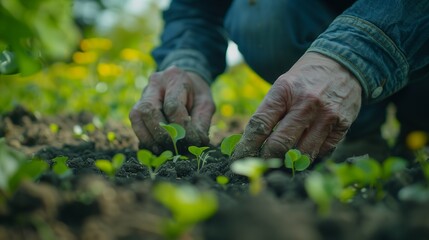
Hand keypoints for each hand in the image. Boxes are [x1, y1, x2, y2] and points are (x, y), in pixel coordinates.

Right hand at [129, 66, 214, 152]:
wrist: (186, 82)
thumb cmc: (197, 94)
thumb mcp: (205, 104)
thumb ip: (201, 123)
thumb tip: (197, 145)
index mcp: (175, 77)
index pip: (173, 106)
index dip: (182, 128)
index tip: (193, 143)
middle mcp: (155, 83)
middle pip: (150, 111)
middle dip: (163, 135)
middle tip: (178, 149)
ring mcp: (143, 94)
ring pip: (138, 117)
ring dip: (151, 138)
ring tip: (166, 151)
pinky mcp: (137, 106)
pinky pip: (136, 124)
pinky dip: (145, 139)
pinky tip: (157, 149)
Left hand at [231, 52, 361, 160]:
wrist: (342, 64)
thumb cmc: (304, 79)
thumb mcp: (282, 86)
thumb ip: (269, 112)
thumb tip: (253, 144)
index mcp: (284, 91)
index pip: (260, 125)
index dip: (247, 146)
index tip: (239, 157)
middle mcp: (306, 103)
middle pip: (279, 144)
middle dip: (266, 159)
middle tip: (260, 165)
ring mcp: (326, 115)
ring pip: (302, 153)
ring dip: (289, 163)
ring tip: (280, 164)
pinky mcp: (342, 125)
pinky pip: (322, 152)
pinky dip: (311, 158)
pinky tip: (303, 157)